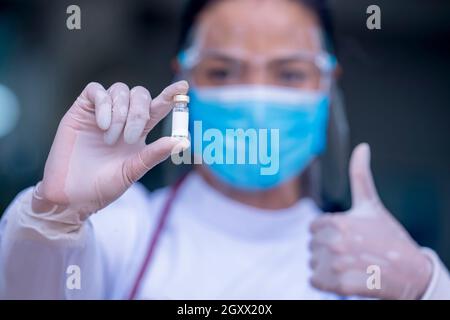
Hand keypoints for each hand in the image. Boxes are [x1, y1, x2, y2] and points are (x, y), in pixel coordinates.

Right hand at [34, 81, 189, 218]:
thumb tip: (183, 141)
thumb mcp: (133, 171)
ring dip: (120, 113)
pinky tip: (102, 125)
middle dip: (139, 112)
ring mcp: (101, 113)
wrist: (72, 196)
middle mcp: (122, 118)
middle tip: (130, 138)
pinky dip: (103, 104)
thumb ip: (155, 154)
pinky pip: (95, 91)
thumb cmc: (103, 186)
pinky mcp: (81, 111)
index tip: (184, 88)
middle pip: (140, 94)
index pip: (157, 107)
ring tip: (111, 139)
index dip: (170, 96)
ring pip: (120, 90)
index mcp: (138, 131)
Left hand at [309, 143, 431, 298]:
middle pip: (312, 247)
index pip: (313, 227)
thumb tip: (362, 146)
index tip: (345, 237)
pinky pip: (315, 281)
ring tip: (350, 266)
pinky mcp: (340, 286)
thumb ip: (360, 175)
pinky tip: (344, 278)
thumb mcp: (372, 205)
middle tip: (350, 253)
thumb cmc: (390, 237)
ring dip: (326, 267)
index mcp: (338, 221)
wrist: (411, 273)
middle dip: (326, 250)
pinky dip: (325, 283)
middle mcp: (334, 242)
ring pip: (313, 264)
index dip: (327, 232)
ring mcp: (337, 265)